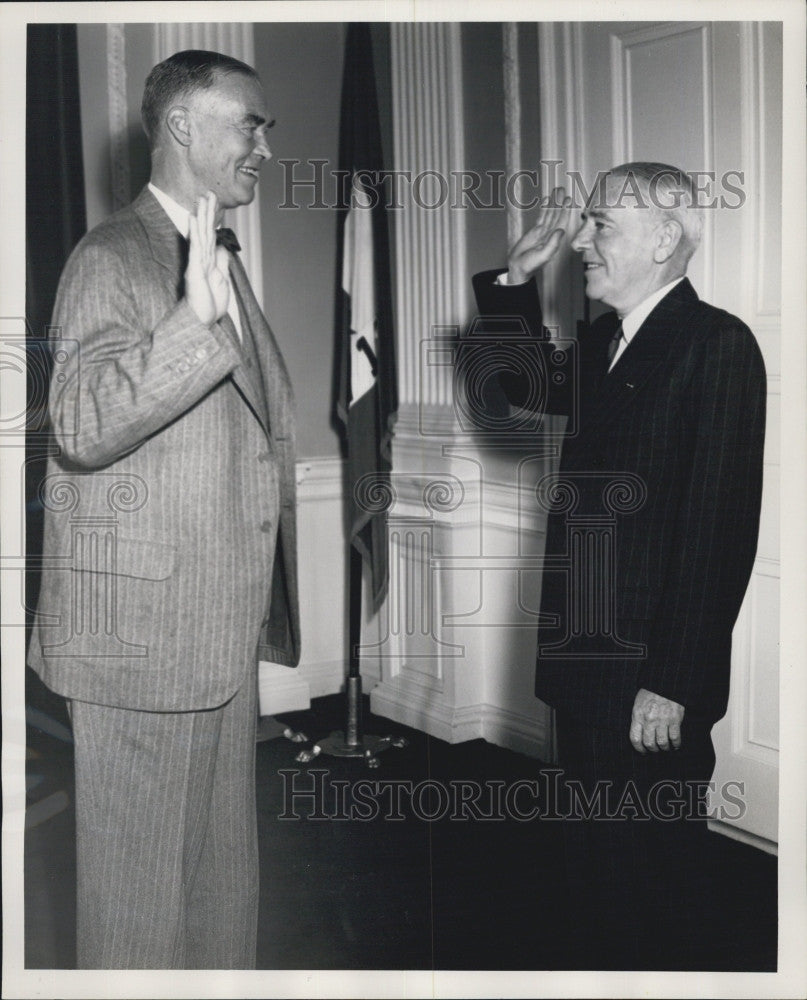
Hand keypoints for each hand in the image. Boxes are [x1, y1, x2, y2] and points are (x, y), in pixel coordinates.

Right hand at [185, 192, 229, 324]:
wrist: (202, 322)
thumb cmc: (210, 305)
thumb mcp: (221, 281)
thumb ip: (222, 263)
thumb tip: (223, 247)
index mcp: (209, 262)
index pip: (211, 236)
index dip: (213, 220)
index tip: (215, 204)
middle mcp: (202, 260)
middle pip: (206, 231)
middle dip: (208, 212)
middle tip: (209, 192)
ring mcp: (197, 264)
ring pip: (200, 235)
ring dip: (201, 216)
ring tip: (202, 199)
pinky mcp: (194, 271)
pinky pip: (195, 249)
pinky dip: (194, 233)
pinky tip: (193, 219)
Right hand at [507, 186, 571, 283]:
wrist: (518, 267)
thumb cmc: (530, 265)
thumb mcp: (543, 256)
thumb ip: (552, 244)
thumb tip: (561, 231)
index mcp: (554, 239)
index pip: (561, 222)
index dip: (565, 211)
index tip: (568, 201)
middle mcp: (550, 234)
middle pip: (556, 215)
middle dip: (560, 203)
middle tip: (563, 191)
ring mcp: (543, 232)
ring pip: (550, 214)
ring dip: (554, 203)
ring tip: (557, 192)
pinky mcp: (535, 232)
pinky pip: (542, 217)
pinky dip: (545, 208)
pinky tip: (547, 201)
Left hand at [630, 688, 684, 753]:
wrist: (664, 684)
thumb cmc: (650, 694)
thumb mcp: (638, 704)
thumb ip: (637, 719)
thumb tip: (639, 735)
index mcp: (638, 715)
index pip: (635, 738)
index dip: (639, 749)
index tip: (643, 751)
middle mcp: (649, 719)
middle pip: (649, 743)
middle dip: (652, 750)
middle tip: (655, 750)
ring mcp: (662, 720)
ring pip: (662, 743)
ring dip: (664, 748)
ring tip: (665, 748)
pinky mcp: (674, 720)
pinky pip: (675, 738)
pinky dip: (676, 744)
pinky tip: (675, 745)